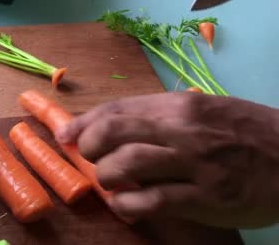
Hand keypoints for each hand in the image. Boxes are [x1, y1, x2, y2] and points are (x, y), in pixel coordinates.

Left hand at [56, 93, 278, 227]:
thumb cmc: (247, 131)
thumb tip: (115, 125)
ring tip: (111, 182)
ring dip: (107, 176)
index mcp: (180, 105)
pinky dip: (127, 206)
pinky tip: (126, 206)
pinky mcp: (205, 198)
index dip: (84, 122)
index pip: (118, 108)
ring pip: (126, 165)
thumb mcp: (205, 110)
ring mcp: (193, 165)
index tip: (64, 135)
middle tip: (89, 157)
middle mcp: (182, 130)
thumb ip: (162, 115)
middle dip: (90, 146)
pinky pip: (151, 202)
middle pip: (114, 132)